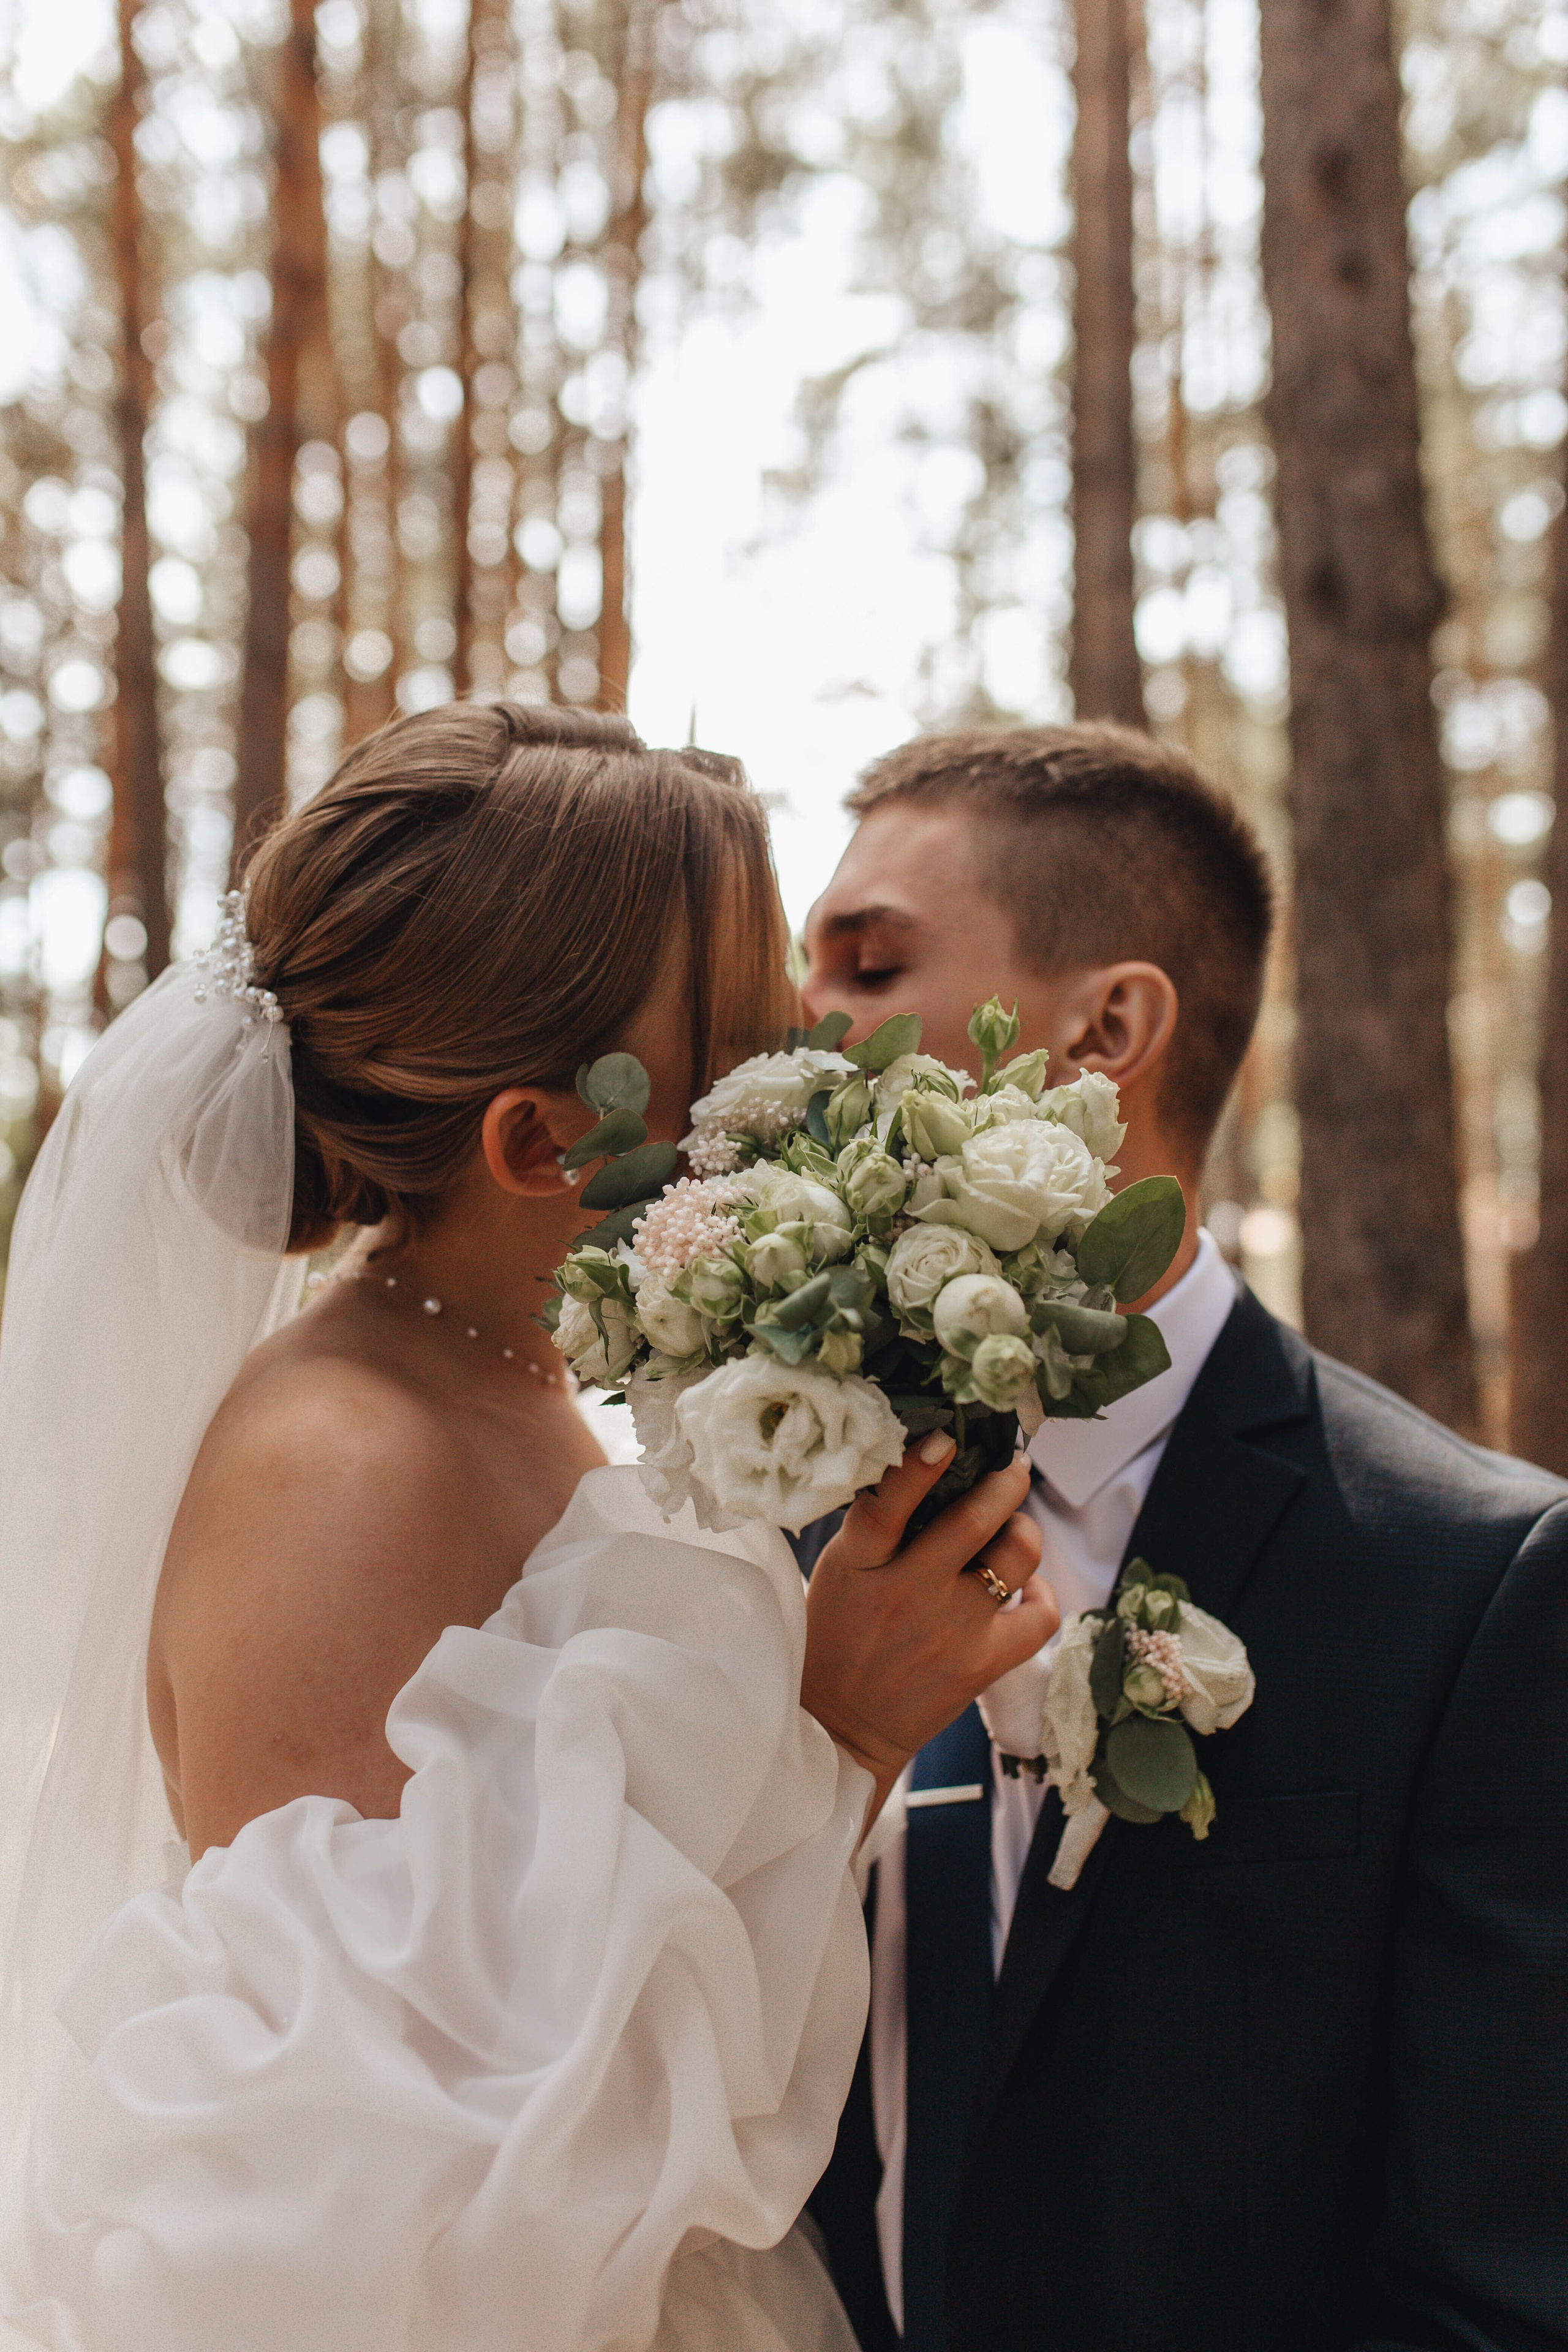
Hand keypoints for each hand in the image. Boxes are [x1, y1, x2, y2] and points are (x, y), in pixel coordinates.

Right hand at [800, 1435, 1056, 1821]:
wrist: (839, 1731)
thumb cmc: (836, 1639)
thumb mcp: (838, 1574)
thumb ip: (876, 1529)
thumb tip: (926, 1467)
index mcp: (859, 1564)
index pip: (889, 1503)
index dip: (920, 1465)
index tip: (945, 1438)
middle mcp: (909, 1592)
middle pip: (974, 1521)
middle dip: (1005, 1482)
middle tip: (1013, 1468)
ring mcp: (951, 1630)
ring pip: (1015, 1556)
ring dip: (1023, 1531)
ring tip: (1014, 1528)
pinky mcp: (981, 1665)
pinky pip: (1039, 1616)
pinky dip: (1040, 1595)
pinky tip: (1023, 1589)